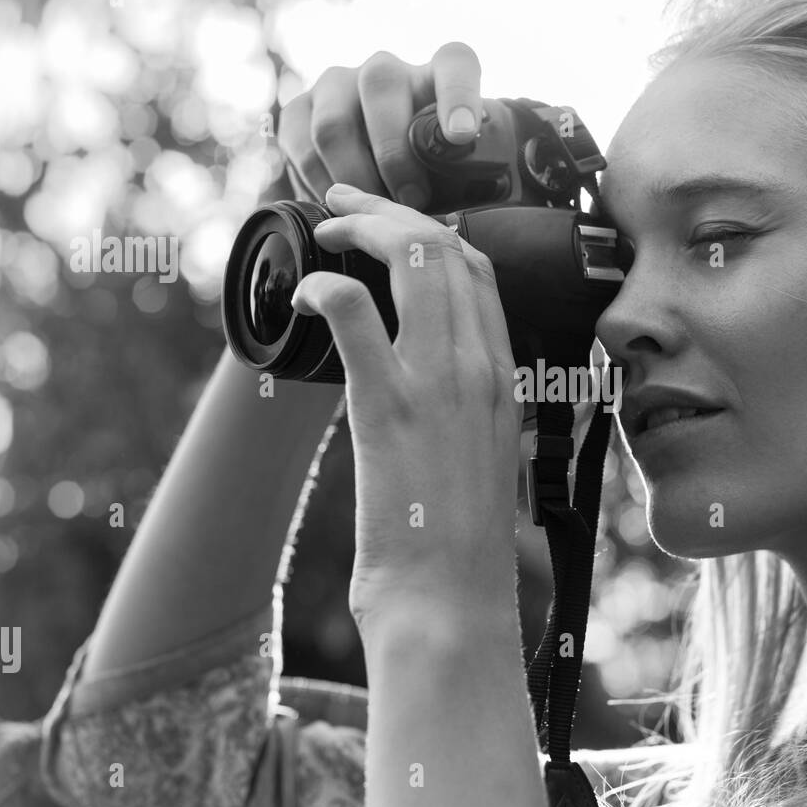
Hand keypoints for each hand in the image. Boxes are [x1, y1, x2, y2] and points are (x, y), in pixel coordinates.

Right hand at [279, 44, 482, 211]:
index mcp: (436, 74)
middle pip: (381, 85)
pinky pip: (301, 147)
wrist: (374, 178)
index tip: (462, 135)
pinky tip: (338, 208)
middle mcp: (384, 69)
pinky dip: (319, 184)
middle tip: (411, 200)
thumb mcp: (456, 175)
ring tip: (372, 211)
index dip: (459, 93)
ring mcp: (337, 85)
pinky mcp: (299, 111)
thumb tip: (465, 213)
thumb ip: (465, 180)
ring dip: (354, 176)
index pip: (454, 63)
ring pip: (334, 123)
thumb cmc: (427, 178)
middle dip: (395, 153)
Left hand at [291, 183, 520, 630]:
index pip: (481, 274)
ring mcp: (441, 384)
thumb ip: (465, 414)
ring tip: (325, 227)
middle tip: (345, 203)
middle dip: (392, 211)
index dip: (433, 234)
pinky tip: (302, 295)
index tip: (392, 227)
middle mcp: (482, 369)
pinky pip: (354, 314)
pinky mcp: (389, 408)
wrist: (449, 602)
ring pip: (415, 260)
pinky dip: (323, 288)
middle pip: (449, 250)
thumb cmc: (456, 546)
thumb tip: (431, 393)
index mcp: (504, 382)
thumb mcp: (480, 462)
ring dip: (363, 228)